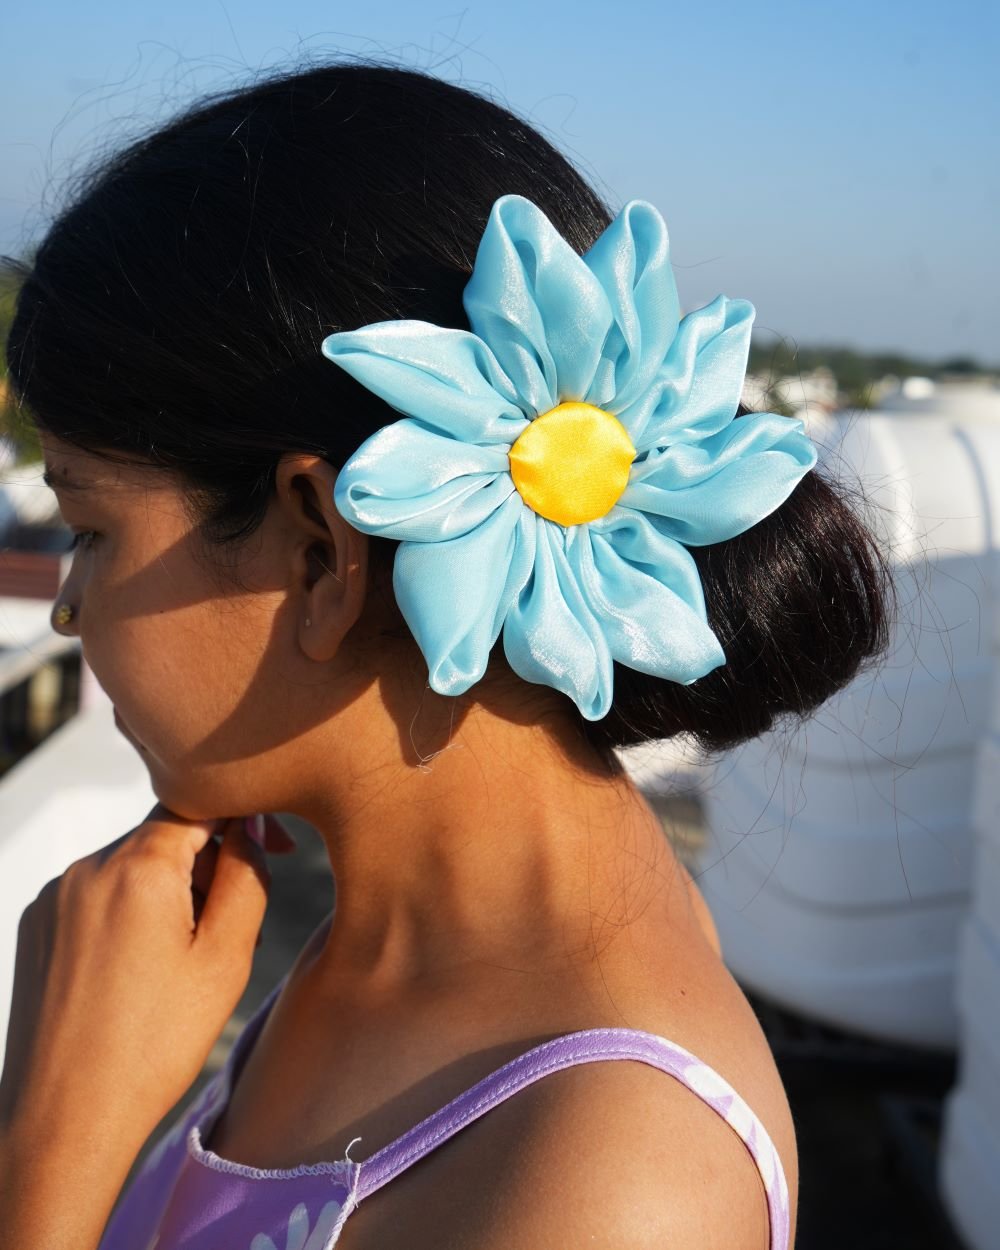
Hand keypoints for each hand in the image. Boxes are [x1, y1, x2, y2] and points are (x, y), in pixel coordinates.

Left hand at [0, 804, 294, 1167]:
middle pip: (165, 837)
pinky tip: (140, 974)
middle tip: (232, 930)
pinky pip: (97, 897)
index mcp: (137, 868)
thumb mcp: (227, 959)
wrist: (64, 1120)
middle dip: (205, 868)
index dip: (242, 818)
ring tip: (183, 963)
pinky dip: (129, 915)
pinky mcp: (35, 927)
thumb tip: (248, 827)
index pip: (199, 803)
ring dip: (169, 893)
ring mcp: (54, 898)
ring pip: (131, 868)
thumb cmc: (154, 1046)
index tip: (273, 851)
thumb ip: (247, 876)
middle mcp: (87, 869)